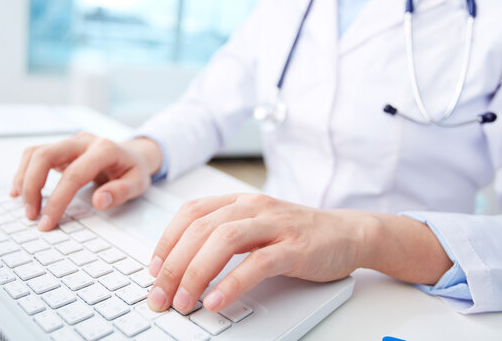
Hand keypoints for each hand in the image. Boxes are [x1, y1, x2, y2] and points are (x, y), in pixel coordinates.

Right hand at [10, 132, 162, 230]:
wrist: (133, 154)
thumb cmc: (133, 170)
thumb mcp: (138, 183)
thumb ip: (120, 192)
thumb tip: (99, 201)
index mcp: (104, 149)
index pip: (73, 175)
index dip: (57, 200)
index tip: (47, 222)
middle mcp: (83, 141)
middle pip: (45, 155)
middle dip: (32, 187)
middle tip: (31, 215)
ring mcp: (70, 142)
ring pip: (35, 153)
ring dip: (24, 180)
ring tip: (26, 207)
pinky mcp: (60, 148)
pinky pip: (34, 155)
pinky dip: (23, 172)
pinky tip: (20, 192)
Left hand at [146, 193, 376, 312]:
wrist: (348, 232)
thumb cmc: (297, 233)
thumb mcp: (256, 226)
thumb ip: (224, 238)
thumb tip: (183, 267)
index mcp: (240, 201)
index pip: (192, 212)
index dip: (167, 240)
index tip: (153, 269)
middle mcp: (254, 207)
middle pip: (201, 229)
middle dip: (174, 265)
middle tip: (160, 296)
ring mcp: (275, 225)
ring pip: (224, 241)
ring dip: (196, 273)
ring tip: (183, 302)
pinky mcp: (295, 247)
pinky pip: (258, 263)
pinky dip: (233, 283)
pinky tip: (217, 301)